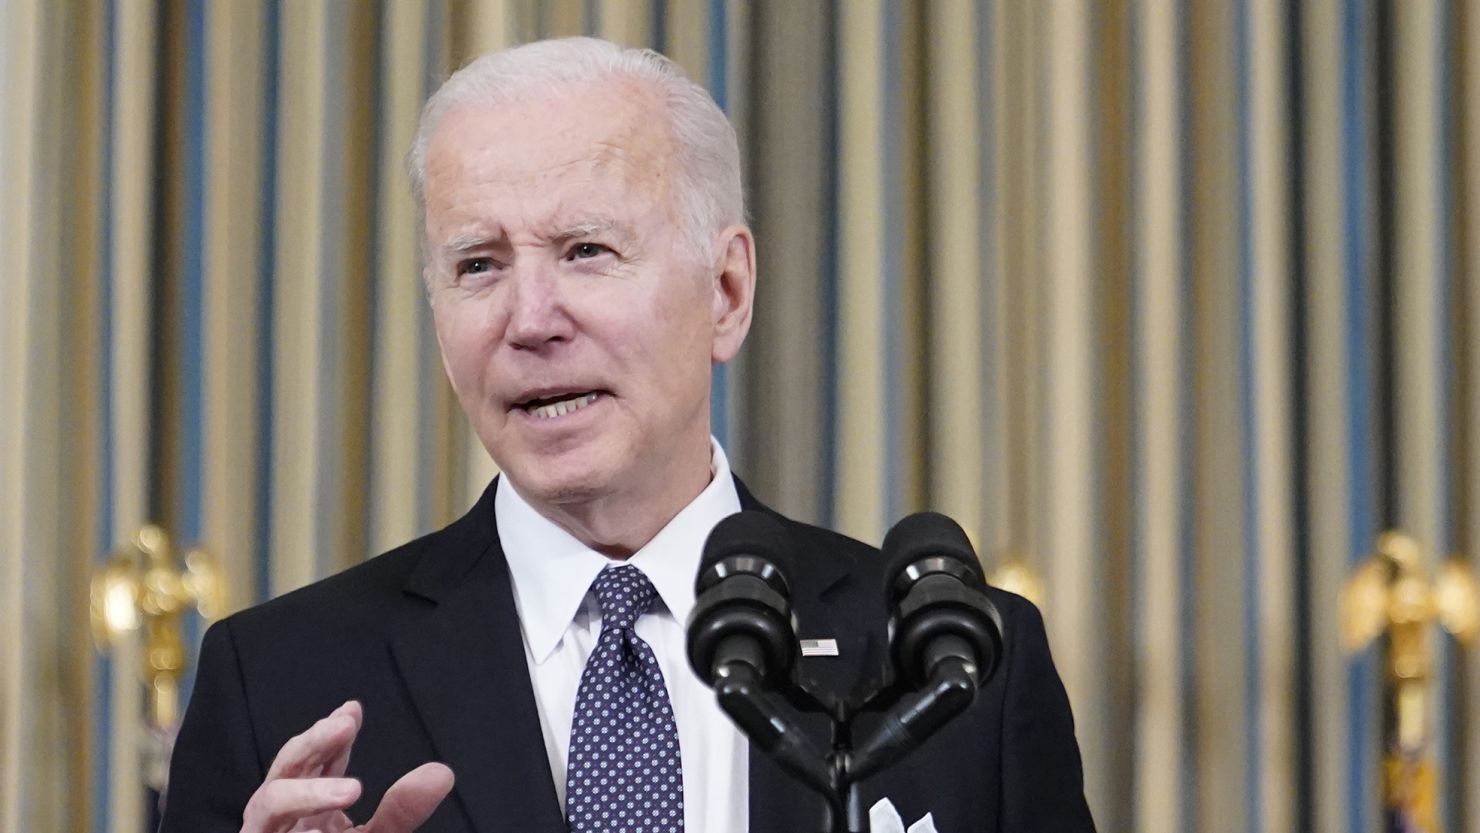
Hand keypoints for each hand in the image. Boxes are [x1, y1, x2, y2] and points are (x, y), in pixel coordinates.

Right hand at [240, 701, 454, 832]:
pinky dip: (298, 826)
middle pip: (287, 768)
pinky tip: (320, 832)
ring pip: (269, 802)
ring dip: (307, 792)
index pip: (318, 760)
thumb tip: (442, 772)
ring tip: (350, 790)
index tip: (353, 710)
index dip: (332, 733)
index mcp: (309, 807)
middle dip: (314, 743)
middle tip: (344, 725)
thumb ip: (402, 810)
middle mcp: (282, 816)